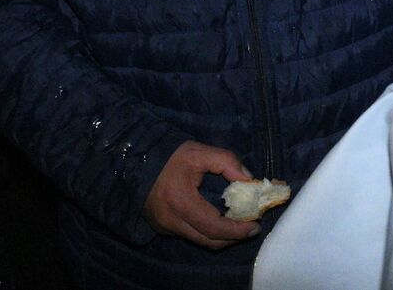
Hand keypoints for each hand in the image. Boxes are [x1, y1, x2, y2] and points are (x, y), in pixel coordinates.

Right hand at [141, 140, 260, 249]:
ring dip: (221, 236)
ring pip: (200, 240)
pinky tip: (219, 219)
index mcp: (181, 203)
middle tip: (251, 227)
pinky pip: (190, 235)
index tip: (255, 226)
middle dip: (233, 237)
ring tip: (239, 224)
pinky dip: (207, 231)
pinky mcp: (162, 227)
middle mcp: (172, 222)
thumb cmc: (169, 156)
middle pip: (209, 241)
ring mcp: (165, 227)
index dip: (237, 230)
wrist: (137, 161)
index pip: (214, 227)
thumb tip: (249, 179)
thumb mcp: (199, 151)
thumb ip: (226, 161)